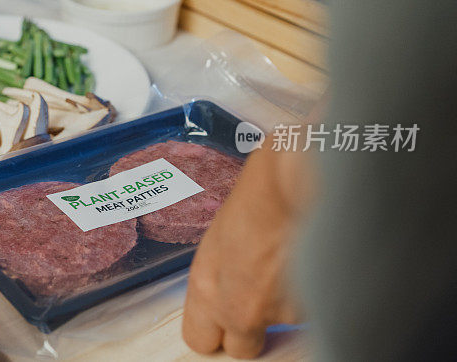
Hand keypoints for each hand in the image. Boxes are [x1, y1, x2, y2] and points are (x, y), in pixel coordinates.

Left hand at [182, 147, 311, 358]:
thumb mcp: (222, 237)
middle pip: (243, 348)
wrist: (300, 176)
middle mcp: (240, 309)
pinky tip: (317, 256)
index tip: (224, 322)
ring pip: (286, 323)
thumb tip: (229, 291)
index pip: (200, 341)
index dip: (216, 331)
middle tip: (265, 294)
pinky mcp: (319, 308)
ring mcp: (282, 313)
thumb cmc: (260, 193)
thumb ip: (222, 276)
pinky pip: (317, 309)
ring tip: (294, 257)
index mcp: (208, 289)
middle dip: (255, 329)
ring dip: (292, 301)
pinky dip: (320, 290)